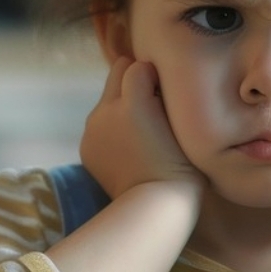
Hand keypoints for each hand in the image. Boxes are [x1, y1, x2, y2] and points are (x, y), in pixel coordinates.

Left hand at [80, 58, 202, 200]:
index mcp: (132, 100)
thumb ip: (166, 91)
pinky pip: (99, 125)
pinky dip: (111, 130)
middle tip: (154, 106)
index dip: (154, 76)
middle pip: (117, 74)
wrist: (155, 206)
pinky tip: (128, 149)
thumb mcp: (184, 122)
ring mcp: (92, 129)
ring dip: (122, 106)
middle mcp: (105, 108)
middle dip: (134, 83)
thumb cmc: (182, 165)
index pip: (137, 65)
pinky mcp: (86, 147)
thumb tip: (155, 79)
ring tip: (142, 131)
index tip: (166, 93)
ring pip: (107, 100)